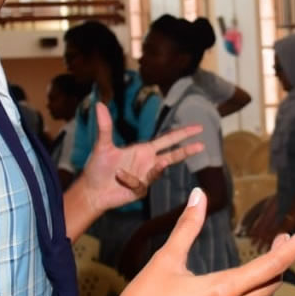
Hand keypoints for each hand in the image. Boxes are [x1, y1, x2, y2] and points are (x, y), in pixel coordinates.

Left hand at [66, 102, 203, 219]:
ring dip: (158, 168)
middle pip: (173, 155)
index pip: (168, 140)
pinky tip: (120, 179)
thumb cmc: (97, 168)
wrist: (92, 191)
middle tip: (202, 145)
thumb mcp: (102, 145)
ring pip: (159, 171)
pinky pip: (141, 183)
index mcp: (144, 150)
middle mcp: (148, 162)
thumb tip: (100, 105)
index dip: (183, 133)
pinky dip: (131, 180)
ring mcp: (146, 177)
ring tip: (159, 163)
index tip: (198, 128)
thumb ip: (105, 127)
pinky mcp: (141, 190)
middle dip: (187, 150)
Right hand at [97, 188, 294, 295]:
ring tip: (267, 263)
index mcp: (223, 291)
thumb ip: (186, 227)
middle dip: (282, 258)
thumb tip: (199, 195)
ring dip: (271, 282)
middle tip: (280, 237)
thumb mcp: (164, 261)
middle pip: (272, 284)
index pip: (273, 265)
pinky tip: (245, 294)